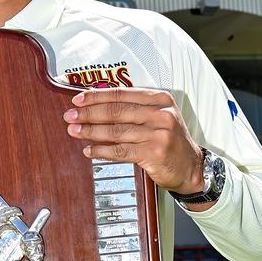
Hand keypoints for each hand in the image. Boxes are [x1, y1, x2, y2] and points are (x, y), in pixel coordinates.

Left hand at [63, 88, 207, 198]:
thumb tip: (97, 106)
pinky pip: (121, 151)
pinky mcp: (154, 153)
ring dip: (91, 131)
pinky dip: (102, 151)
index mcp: (160, 99)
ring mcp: (158, 134)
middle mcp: (161, 114)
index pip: (122, 94)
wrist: (191, 167)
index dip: (97, 96)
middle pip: (116, 111)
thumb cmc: (169, 140)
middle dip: (89, 113)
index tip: (78, 99)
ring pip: (116, 131)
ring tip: (75, 131)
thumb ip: (134, 109)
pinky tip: (89, 150)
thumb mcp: (158, 117)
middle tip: (70, 116)